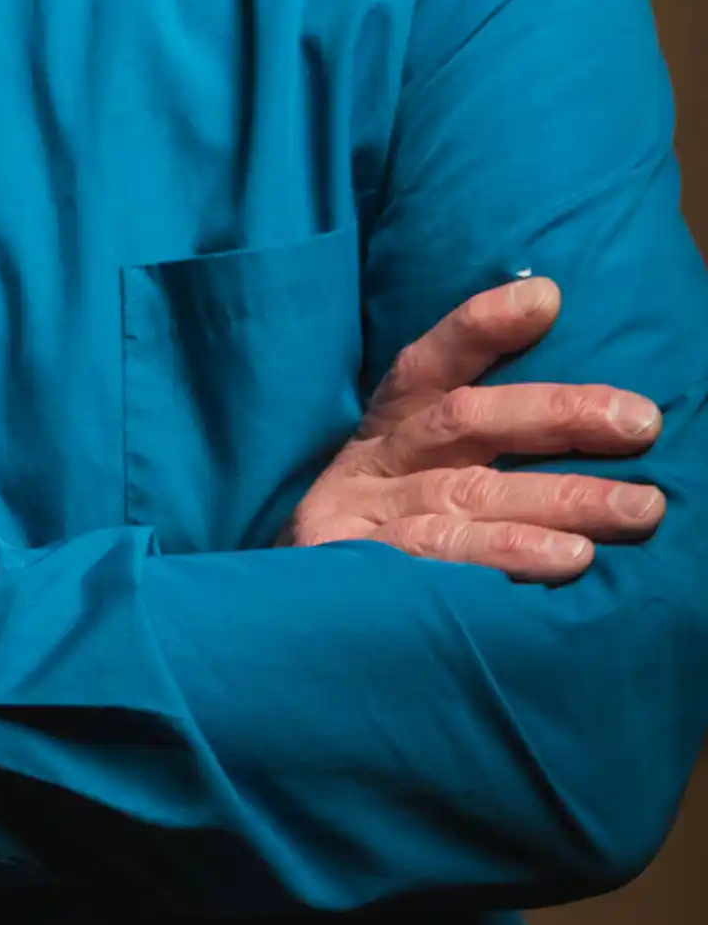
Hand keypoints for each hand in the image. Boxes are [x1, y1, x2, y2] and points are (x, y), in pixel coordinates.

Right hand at [281, 275, 664, 579]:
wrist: (282, 626)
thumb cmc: (375, 541)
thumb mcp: (406, 477)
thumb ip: (476, 440)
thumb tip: (557, 370)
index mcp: (386, 430)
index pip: (430, 363)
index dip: (481, 326)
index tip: (545, 298)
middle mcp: (373, 466)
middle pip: (463, 423)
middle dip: (556, 416)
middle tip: (642, 422)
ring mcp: (356, 521)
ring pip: (464, 497)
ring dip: (556, 499)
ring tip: (635, 508)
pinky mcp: (349, 577)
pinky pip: (434, 565)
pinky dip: (502, 560)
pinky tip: (564, 562)